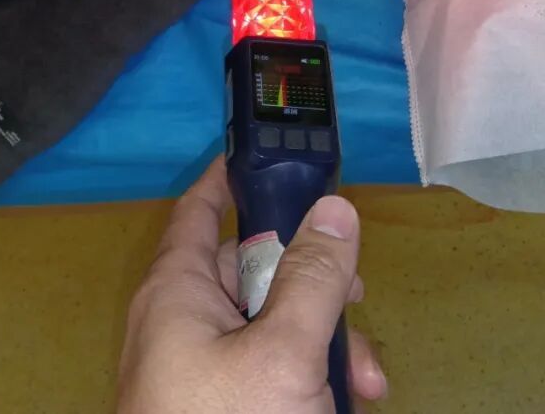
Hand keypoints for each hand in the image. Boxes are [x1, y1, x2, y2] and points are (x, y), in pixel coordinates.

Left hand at [118, 159, 386, 413]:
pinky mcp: (221, 405)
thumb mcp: (284, 352)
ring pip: (273, 326)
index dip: (234, 177)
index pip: (202, 209)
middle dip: (315, 285)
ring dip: (325, 344)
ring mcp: (202, 369)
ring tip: (366, 383)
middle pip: (255, 270)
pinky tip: (345, 404)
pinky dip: (307, 378)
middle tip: (357, 302)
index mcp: (179, 290)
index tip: (276, 156)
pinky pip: (268, 370)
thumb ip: (313, 279)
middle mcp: (185, 321)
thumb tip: (336, 207)